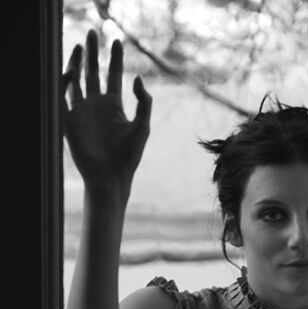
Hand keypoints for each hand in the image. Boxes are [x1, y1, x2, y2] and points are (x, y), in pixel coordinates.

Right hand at [62, 29, 151, 195]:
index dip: (115, 58)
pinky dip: (64, 82)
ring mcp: (82, 112)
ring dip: (77, 62)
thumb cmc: (128, 157)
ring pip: (76, 81)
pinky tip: (70, 69)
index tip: (117, 41)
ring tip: (80, 44)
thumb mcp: (142, 127)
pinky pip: (63, 97)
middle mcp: (96, 106)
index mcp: (113, 106)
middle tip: (93, 32)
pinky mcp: (69, 121)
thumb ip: (144, 102)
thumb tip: (139, 78)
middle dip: (93, 52)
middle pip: (93, 72)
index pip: (113, 75)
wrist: (110, 177)